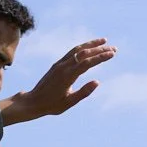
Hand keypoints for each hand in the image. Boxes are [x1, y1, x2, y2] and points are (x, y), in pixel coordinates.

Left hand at [0, 39, 115, 124]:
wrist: (33, 101)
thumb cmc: (51, 105)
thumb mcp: (69, 102)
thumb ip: (84, 92)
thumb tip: (97, 82)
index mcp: (67, 76)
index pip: (87, 62)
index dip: (100, 57)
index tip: (112, 54)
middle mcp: (63, 66)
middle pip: (84, 53)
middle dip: (100, 49)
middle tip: (114, 48)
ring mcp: (59, 64)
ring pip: (77, 49)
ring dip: (91, 44)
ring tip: (104, 41)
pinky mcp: (57, 64)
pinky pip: (72, 52)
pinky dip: (82, 47)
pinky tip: (89, 47)